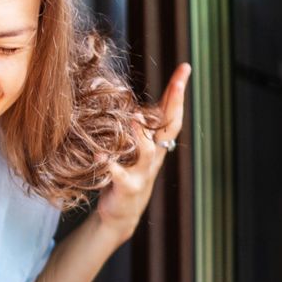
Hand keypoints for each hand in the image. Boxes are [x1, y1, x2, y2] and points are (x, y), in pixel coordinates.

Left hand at [95, 63, 191, 241]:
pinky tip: (97, 155)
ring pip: (147, 151)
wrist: (120, 213)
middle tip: (178, 82)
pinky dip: (107, 165)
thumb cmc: (125, 174)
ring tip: (133, 118)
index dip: (178, 92)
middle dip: (174, 104)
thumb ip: (137, 127)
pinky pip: (117, 175)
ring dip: (141, 134)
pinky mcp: (126, 187)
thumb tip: (134, 100)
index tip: (185, 67)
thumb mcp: (134, 148)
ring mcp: (142, 172)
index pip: (171, 114)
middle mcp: (154, 156)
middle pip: (169, 128)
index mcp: (157, 144)